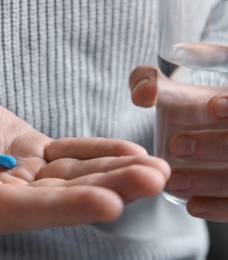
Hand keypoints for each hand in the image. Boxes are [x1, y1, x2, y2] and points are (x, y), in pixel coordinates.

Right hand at [0, 80, 168, 236]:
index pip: (21, 212)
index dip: (63, 208)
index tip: (109, 203)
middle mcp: (1, 200)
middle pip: (58, 200)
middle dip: (106, 190)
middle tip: (151, 180)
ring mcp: (20, 177)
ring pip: (70, 179)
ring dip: (112, 172)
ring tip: (153, 167)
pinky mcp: (31, 154)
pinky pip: (68, 156)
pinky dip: (97, 153)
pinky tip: (128, 152)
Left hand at [130, 66, 227, 221]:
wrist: (207, 132)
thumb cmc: (192, 106)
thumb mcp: (174, 88)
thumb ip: (149, 80)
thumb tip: (142, 94)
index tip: (214, 107)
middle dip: (217, 144)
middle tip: (178, 146)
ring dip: (212, 180)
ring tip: (176, 182)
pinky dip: (220, 206)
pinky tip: (193, 206)